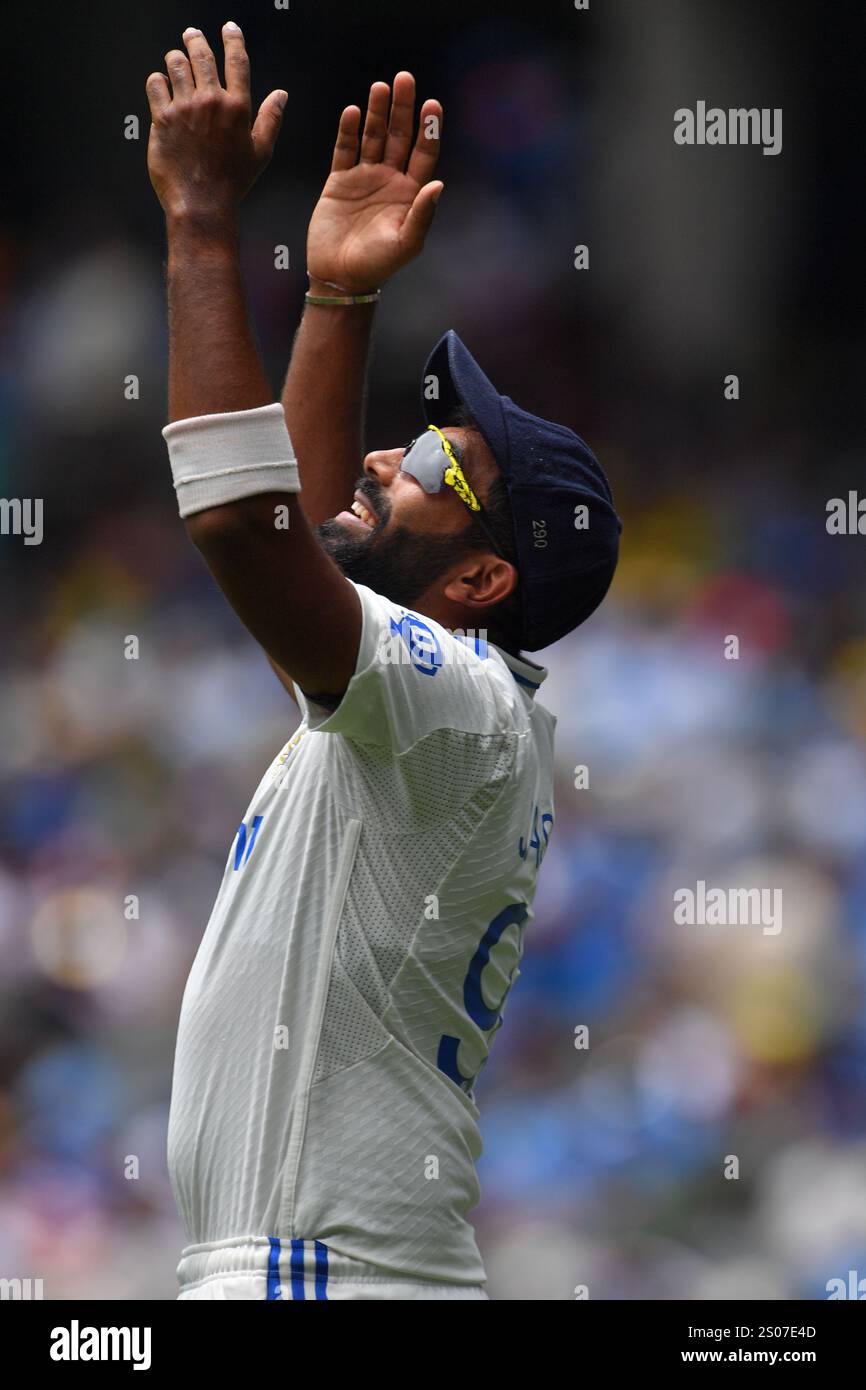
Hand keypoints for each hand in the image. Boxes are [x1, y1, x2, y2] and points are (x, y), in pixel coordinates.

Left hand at [146, 22, 285, 224]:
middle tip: (191, 34)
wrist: (201, 204)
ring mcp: (184, 108)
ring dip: (175, 58)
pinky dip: (157, 80)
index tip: (229, 28)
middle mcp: (211, 102)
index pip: (237, 61)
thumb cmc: (232, 183)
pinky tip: (160, 84)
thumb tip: (281, 95)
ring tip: (174, 58)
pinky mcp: (161, 118)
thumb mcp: (260, 153)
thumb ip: (270, 119)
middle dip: (196, 39)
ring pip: (176, 64)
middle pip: (202, 56)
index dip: (233, 39)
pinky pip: (155, 84)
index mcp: (238, 107)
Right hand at [307, 73, 442, 292]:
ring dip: (377, 112)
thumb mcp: (406, 244)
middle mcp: (390, 180)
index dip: (428, 129)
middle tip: (405, 79)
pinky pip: (345, 149)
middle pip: (400, 136)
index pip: (424, 153)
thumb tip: (439, 184)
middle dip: (403, 108)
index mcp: (410, 193)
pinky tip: (352, 112)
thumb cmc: (377, 265)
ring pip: (373, 136)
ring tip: (380, 87)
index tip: (431, 104)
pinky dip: (347, 131)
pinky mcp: (339, 181)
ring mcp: (365, 177)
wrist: (340, 276)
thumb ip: (422, 215)